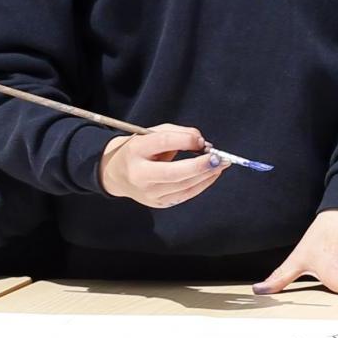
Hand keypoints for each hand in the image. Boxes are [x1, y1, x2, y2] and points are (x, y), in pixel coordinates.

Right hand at [98, 125, 228, 209]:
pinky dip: (201, 184)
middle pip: (174, 172)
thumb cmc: (139, 150)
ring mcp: (149, 193)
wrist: (116, 174)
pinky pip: (185, 195)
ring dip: (206, 175)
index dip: (186, 140)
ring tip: (221, 164)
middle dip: (200, 166)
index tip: (201, 140)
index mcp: (135, 151)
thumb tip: (202, 143)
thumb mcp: (151, 134)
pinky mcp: (158, 203)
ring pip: (183, 186)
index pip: (163, 142)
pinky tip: (212, 174)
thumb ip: (177, 133)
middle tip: (219, 158)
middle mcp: (140, 175)